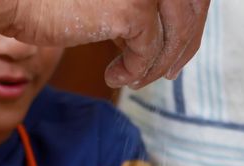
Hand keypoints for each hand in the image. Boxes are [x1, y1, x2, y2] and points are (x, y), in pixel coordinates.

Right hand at [5, 0, 210, 88]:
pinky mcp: (135, 11)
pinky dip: (134, 72)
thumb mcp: (108, 1)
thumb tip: (167, 34)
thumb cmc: (51, 1)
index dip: (190, 23)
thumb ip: (136, 7)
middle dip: (183, 47)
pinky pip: (149, 53)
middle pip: (191, 12)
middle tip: (168, 74)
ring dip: (158, 65)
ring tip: (136, 80)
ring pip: (175, 36)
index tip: (177, 50)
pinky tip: (112, 76)